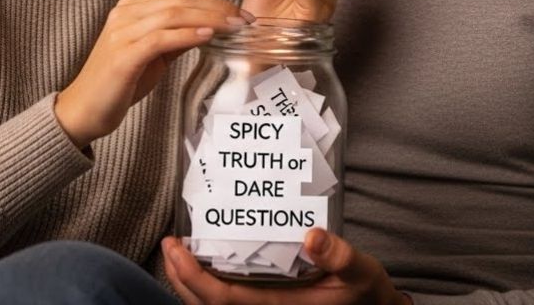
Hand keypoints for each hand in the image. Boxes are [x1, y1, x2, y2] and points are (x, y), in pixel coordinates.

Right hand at [55, 0, 249, 147]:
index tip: (239, 14)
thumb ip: (175, 37)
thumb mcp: (152, 54)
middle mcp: (125, 13)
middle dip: (218, 7)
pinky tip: (208, 36)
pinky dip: (187, 35)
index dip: (214, 0)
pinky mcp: (123, 55)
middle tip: (244, 20)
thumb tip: (210, 28)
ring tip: (234, 27)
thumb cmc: (119, 83)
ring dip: (209, 18)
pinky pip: (161, 38)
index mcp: (131, 8)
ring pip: (173, 14)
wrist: (83, 110)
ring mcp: (121, 32)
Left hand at [162, 230, 407, 304]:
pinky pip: (224, 304)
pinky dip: (204, 288)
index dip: (193, 277)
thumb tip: (311, 236)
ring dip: (188, 283)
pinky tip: (203, 265)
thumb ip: (339, 254)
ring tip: (177, 252)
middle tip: (169, 244)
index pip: (223, 299)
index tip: (176, 249)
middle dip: (180, 277)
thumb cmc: (363, 294)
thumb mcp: (360, 271)